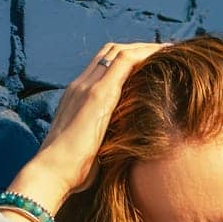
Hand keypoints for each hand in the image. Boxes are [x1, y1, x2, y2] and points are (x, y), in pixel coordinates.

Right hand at [26, 39, 173, 199]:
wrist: (52, 173)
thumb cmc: (70, 172)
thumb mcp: (90, 150)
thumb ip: (103, 140)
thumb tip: (123, 149)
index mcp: (77, 98)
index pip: (102, 67)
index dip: (126, 61)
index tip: (150, 65)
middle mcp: (80, 85)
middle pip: (110, 52)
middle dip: (138, 49)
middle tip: (164, 54)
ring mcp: (88, 87)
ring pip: (119, 51)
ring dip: (146, 48)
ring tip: (170, 50)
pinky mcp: (98, 94)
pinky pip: (125, 61)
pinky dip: (146, 54)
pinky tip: (165, 55)